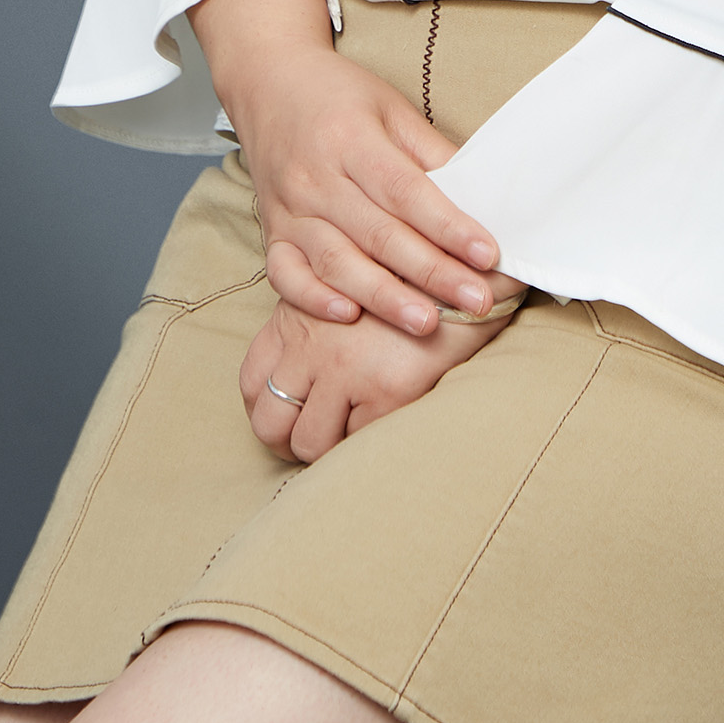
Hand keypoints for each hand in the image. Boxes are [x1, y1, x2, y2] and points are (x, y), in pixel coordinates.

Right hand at [190, 0, 504, 337]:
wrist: (268, 83)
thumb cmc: (339, 95)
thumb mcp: (392, 108)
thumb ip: (432, 152)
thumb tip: (483, 196)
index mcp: (352, 139)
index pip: (407, 191)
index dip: (449, 225)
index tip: (487, 254)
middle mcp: (317, 178)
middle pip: (380, 233)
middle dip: (432, 273)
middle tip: (476, 301)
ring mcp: (290, 208)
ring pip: (338, 261)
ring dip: (383, 297)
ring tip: (426, 323)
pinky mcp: (272, 231)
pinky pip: (285, 273)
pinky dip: (314, 297)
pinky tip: (349, 316)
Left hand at [240, 291, 521, 463]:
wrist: (469, 274)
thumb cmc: (413, 284)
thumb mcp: (348, 289)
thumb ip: (316, 325)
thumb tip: (302, 377)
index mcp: (296, 314)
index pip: (253, 380)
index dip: (268, 409)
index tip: (293, 419)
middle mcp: (309, 343)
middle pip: (268, 420)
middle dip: (287, 441)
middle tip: (318, 442)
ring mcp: (343, 369)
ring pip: (308, 441)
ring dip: (327, 448)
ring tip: (353, 439)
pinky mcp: (384, 391)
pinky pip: (357, 444)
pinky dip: (368, 442)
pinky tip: (388, 423)